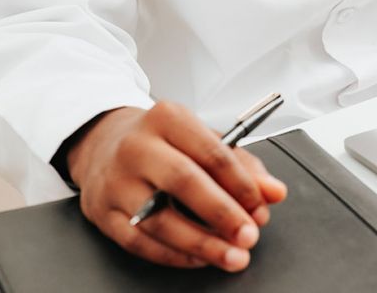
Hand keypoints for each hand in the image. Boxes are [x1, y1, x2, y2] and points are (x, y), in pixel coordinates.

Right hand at [66, 102, 286, 270]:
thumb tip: (274, 193)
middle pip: (184, 182)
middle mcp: (138, 146)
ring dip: (201, 243)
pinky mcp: (103, 212)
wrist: (103, 144)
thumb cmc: (163, 142)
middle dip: (222, 214)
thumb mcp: (201, 139)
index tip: (261, 207)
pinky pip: (139, 242)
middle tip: (249, 236)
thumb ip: (242, 165)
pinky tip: (198, 258)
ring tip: (231, 255)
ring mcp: (116, 181)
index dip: (241, 184)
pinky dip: (173, 255)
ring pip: (159, 220)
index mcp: (168, 118)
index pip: (211, 152)